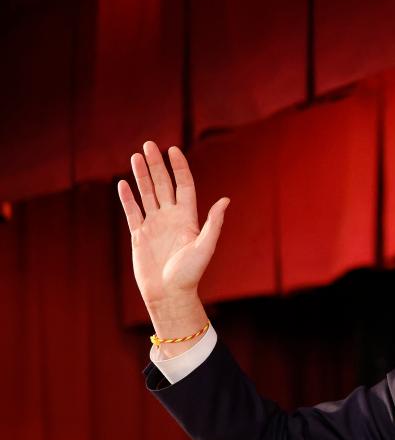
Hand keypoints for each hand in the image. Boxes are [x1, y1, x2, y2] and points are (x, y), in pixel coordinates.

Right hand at [117, 141, 228, 339]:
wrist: (170, 294)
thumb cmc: (190, 274)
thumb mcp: (205, 247)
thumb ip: (214, 223)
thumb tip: (226, 200)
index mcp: (188, 217)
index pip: (183, 185)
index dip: (179, 167)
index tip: (173, 150)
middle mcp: (171, 217)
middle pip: (163, 184)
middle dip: (156, 165)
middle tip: (148, 145)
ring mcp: (155, 225)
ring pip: (147, 194)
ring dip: (141, 176)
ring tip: (135, 156)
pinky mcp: (139, 235)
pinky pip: (132, 212)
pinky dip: (127, 198)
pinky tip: (123, 183)